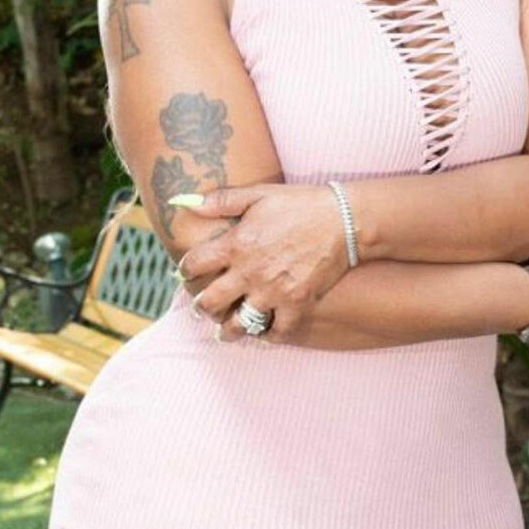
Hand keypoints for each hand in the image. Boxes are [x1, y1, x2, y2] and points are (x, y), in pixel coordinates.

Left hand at [172, 183, 352, 341]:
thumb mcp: (259, 194)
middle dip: (201, 306)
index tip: (187, 273)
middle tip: (202, 308)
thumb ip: (222, 200)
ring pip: (239, 324)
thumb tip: (185, 203)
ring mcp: (273, 291)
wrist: (343, 220)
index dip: (186, 270)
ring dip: (228, 330)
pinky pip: (276, 331)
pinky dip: (268, 334)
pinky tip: (264, 331)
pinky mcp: (297, 303)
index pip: (194, 264)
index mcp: (237, 244)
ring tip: (226, 331)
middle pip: (210, 302)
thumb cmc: (300, 204)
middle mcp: (250, 272)